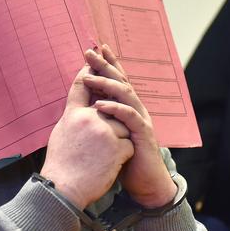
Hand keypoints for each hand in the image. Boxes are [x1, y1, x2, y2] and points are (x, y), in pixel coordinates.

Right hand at [40, 64, 133, 208]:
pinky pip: (128, 144)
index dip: (89, 72)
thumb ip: (75, 118)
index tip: (94, 61)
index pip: (81, 86)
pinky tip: (110, 166)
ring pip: (122, 125)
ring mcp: (103, 130)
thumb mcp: (61, 134)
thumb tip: (83, 108)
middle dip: (111, 121)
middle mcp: (88, 118)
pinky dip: (123, 155)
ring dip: (118, 141)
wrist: (63, 189)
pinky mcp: (116, 145)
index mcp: (72, 115)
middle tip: (102, 135)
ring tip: (102, 159)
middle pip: (109, 107)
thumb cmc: (61, 166)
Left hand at [83, 45, 176, 208]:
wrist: (145, 183)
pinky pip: (129, 117)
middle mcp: (136, 109)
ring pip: (125, 94)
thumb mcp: (110, 135)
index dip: (109, 62)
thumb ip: (102, 119)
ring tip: (89, 76)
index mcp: (128, 108)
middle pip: (121, 81)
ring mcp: (141, 120)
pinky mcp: (143, 134)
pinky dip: (114, 108)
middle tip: (90, 51)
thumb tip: (84, 106)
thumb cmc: (125, 160)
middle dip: (105, 65)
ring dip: (106, 83)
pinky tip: (100, 105)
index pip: (118, 79)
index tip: (96, 47)